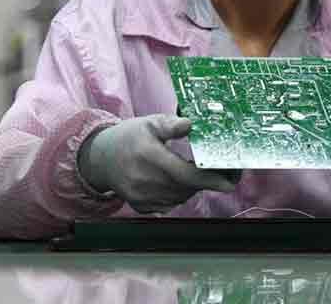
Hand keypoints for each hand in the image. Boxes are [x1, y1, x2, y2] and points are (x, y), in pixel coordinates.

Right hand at [77, 114, 238, 213]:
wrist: (100, 158)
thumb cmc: (128, 138)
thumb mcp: (149, 123)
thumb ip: (171, 125)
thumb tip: (191, 123)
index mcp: (149, 157)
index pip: (186, 174)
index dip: (210, 178)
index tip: (230, 179)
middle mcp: (145, 182)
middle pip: (187, 187)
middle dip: (205, 179)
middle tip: (219, 169)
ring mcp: (142, 198)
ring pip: (181, 197)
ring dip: (192, 186)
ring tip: (191, 169)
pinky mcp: (142, 207)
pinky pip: (170, 204)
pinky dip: (178, 193)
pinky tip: (174, 180)